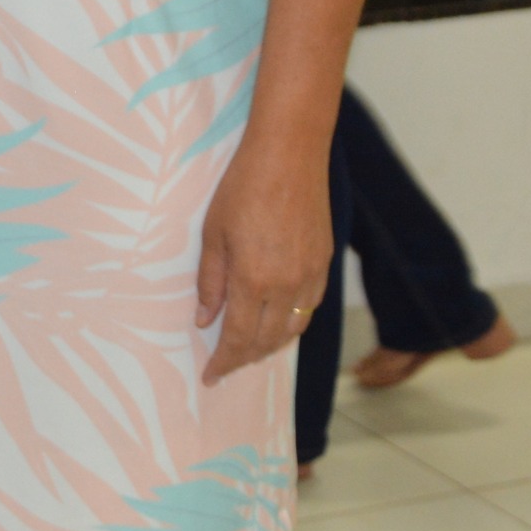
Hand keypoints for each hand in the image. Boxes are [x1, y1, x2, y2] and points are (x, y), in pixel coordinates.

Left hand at [194, 141, 329, 381]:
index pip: (239, 338)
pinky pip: (310, 307)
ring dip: (270, 345)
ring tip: (249, 349)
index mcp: (254, 280)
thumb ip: (210, 282)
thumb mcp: (213, 234)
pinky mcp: (325, 262)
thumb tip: (205, 320)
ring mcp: (311, 275)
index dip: (224, 362)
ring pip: (293, 329)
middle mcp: (288, 285)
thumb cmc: (242, 188)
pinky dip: (292, 323)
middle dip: (245, 358)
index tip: (211, 376)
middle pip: (268, 341)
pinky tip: (278, 320)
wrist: (289, 154)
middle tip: (226, 364)